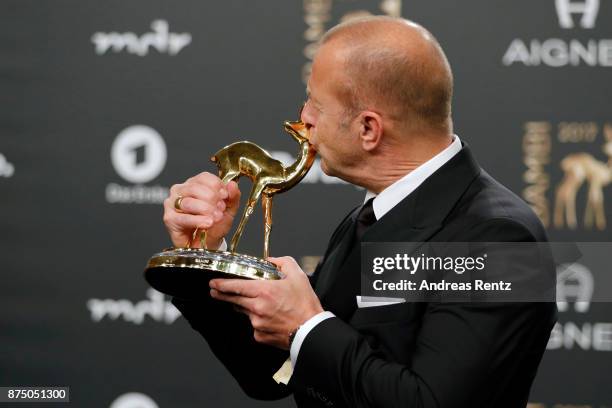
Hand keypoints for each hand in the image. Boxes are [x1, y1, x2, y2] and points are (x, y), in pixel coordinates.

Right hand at [163, 172, 240, 247]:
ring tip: (215, 218)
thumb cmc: (214, 226)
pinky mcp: (169, 218)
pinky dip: (198, 221)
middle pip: (195, 188)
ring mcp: (172, 204)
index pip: (204, 177)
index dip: (217, 186)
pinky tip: (207, 223)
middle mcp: (181, 190)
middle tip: (220, 210)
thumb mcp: (229, 210)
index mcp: (195, 184)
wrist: (207, 245)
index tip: (225, 197)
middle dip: (211, 199)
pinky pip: (183, 218)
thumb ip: (233, 197)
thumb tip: (232, 185)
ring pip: (189, 202)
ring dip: (205, 210)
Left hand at [209, 256, 323, 349]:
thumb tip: (272, 260)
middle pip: (234, 300)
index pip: (236, 286)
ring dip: (246, 307)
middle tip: (216, 292)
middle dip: (223, 295)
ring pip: (245, 312)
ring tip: (259, 304)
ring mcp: (257, 323)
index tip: (213, 283)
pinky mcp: (260, 336)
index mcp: (264, 291)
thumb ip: (283, 262)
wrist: (311, 330)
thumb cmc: (305, 305)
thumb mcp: (298, 276)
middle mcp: (257, 308)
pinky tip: (270, 318)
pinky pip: (254, 326)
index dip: (221, 285)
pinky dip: (258, 320)